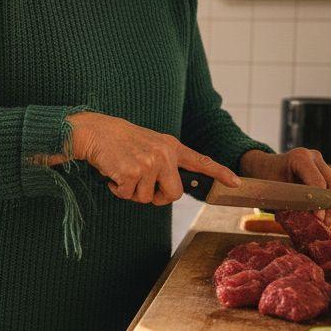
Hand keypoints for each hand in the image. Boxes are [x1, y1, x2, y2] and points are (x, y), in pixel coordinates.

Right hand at [59, 112, 240, 205]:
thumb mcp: (149, 145)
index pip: (200, 161)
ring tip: (123, 171)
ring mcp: (150, 162)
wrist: (95, 131)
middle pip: (173, 195)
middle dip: (157, 197)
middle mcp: (164, 154)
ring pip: (147, 199)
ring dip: (132, 192)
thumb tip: (170, 190)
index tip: (236, 182)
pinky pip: (129, 196)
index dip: (219, 173)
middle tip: (140, 185)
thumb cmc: (119, 142)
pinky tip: (113, 173)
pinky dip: (118, 190)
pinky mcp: (133, 172)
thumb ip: (164, 162)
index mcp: (170, 146)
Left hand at [240, 148, 330, 223]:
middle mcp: (313, 156)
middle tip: (326, 224)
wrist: (264, 168)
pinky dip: (330, 202)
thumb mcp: (276, 192)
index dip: (320, 202)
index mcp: (300, 158)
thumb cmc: (266, 180)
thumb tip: (313, 221)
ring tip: (326, 222)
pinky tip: (325, 215)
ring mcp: (320, 162)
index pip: (318, 182)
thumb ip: (294, 204)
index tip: (319, 219)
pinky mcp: (323, 169)